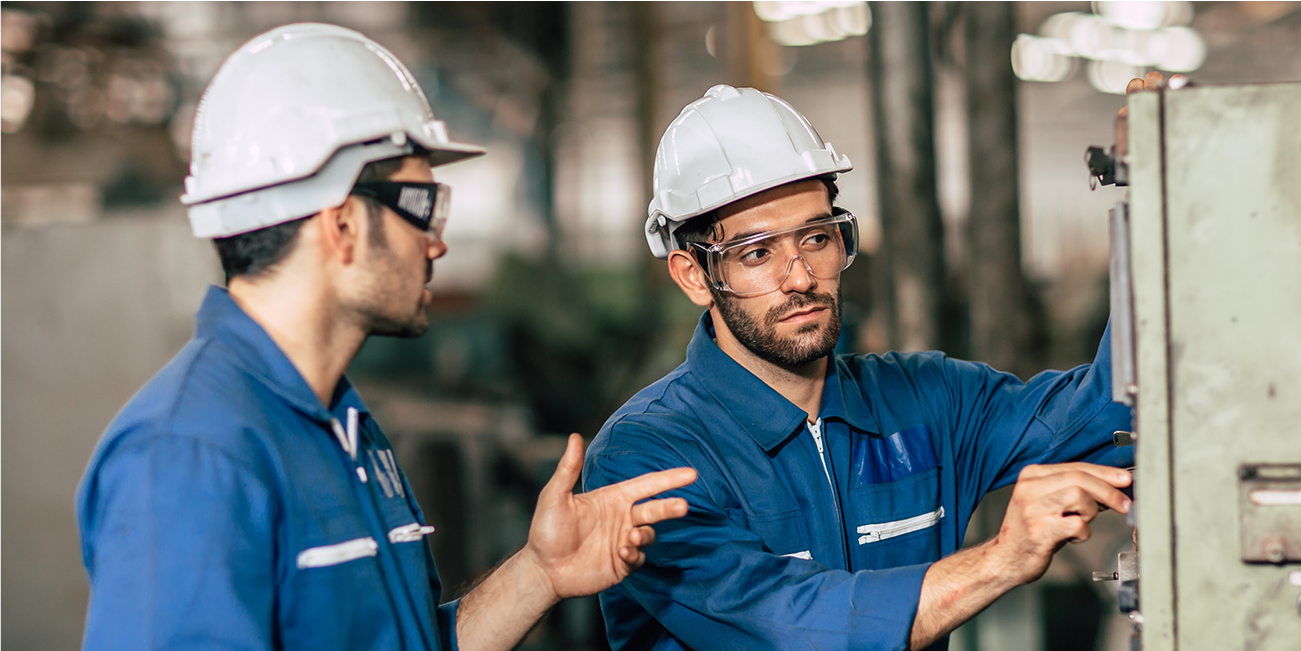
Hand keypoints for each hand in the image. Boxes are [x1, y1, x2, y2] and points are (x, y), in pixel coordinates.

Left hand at [520, 433, 695, 600]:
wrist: (543, 570)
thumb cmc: (546, 531)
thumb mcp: (555, 497)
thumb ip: (569, 469)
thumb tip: (574, 436)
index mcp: (612, 499)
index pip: (646, 485)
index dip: (668, 479)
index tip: (691, 474)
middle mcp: (621, 519)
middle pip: (654, 509)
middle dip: (671, 507)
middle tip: (684, 506)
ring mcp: (623, 542)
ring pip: (648, 535)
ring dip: (645, 535)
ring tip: (633, 537)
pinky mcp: (622, 564)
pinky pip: (638, 558)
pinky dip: (635, 554)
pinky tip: (622, 553)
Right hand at [988, 463, 1131, 585]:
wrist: (1005, 558)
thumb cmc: (1032, 529)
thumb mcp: (1046, 501)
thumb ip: (1071, 488)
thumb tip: (1111, 484)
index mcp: (1031, 476)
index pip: (1076, 467)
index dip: (1105, 473)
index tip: (1124, 480)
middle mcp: (1029, 488)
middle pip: (1080, 479)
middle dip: (1109, 491)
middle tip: (1124, 505)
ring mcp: (1033, 510)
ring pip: (1078, 496)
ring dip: (1091, 512)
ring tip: (1083, 522)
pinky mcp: (1040, 531)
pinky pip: (1077, 524)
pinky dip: (1084, 532)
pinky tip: (1074, 537)